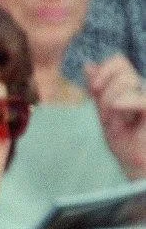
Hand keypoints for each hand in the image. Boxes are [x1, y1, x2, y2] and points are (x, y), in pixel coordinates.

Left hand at [85, 55, 145, 178]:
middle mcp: (145, 88)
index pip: (119, 61)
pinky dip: (126, 103)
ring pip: (126, 80)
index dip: (103, 72)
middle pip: (120, 68)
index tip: (94, 90)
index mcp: (135, 87)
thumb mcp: (106, 116)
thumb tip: (89, 65)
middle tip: (108, 116)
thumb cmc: (128, 145)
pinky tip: (119, 113)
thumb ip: (99, 91)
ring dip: (111, 104)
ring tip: (117, 123)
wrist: (139, 167)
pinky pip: (142, 99)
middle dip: (104, 92)